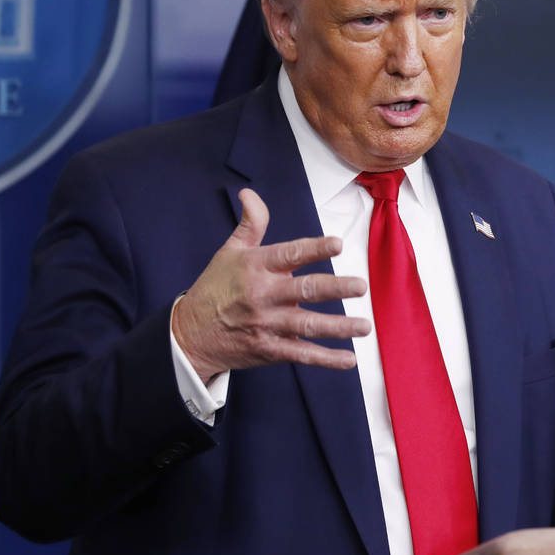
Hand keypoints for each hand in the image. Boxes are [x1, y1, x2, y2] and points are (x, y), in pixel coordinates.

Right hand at [172, 188, 369, 382]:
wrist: (189, 334)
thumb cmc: (215, 288)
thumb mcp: (229, 252)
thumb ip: (250, 224)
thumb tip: (249, 194)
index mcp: (256, 267)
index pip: (289, 254)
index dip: (314, 249)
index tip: (338, 244)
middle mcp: (263, 295)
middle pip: (305, 290)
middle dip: (336, 288)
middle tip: (361, 286)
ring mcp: (267, 324)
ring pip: (308, 325)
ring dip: (339, 327)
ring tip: (365, 325)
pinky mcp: (269, 349)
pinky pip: (301, 354)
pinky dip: (326, 359)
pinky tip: (348, 359)